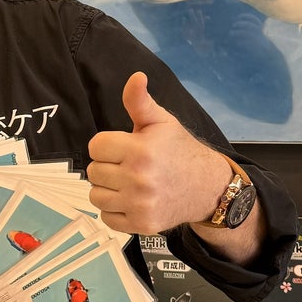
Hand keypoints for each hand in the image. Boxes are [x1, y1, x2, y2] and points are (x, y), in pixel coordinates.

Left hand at [86, 72, 230, 234]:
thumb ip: (140, 101)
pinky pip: (107, 218)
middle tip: (127, 165)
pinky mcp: (142, 225)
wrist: (207, 187)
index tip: (122, 147)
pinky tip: (130, 200)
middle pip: (93, 171)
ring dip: (107, 189)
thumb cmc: (180, 151)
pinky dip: (114, 210)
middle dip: (107, 166)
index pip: (96, 146)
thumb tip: (136, 77)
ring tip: (127, 183)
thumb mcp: (161, 122)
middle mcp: (139, 179)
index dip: (106, 144)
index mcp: (141, 150)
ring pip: (96, 196)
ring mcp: (140, 204)